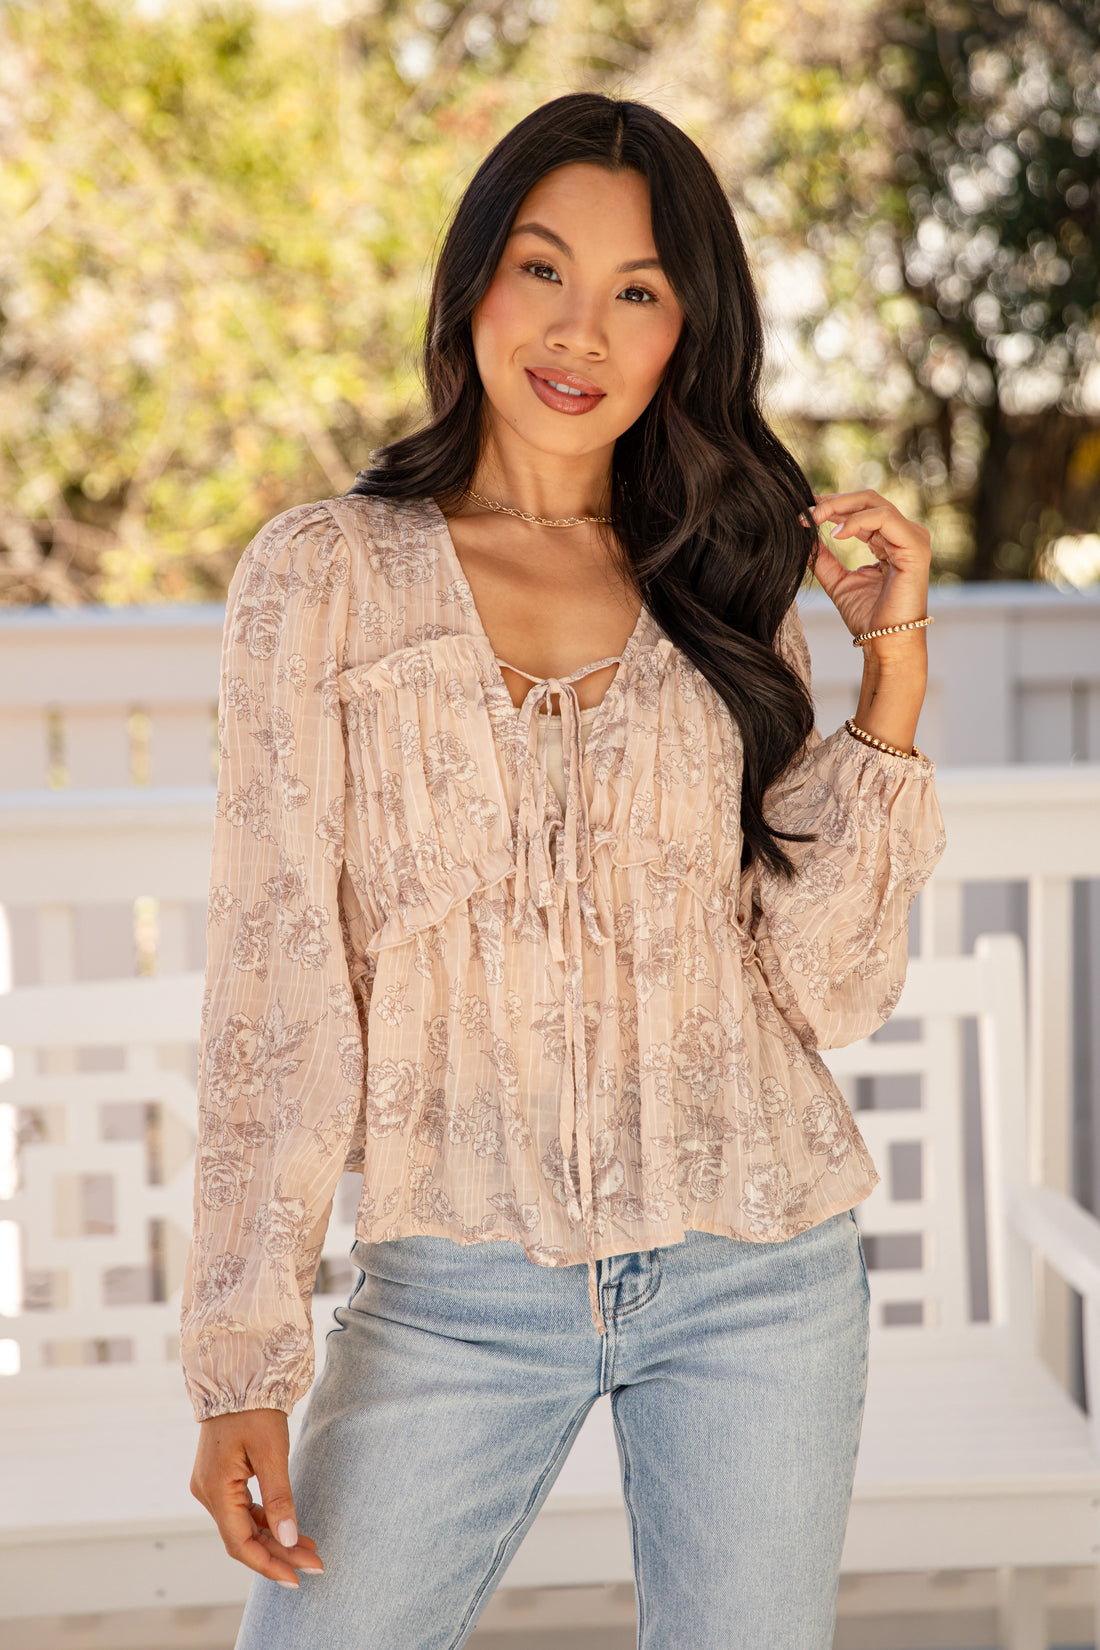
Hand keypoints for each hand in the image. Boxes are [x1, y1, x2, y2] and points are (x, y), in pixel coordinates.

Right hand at [190, 1408, 323, 1587]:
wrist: (238, 1375)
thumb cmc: (254, 1409)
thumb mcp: (272, 1452)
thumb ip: (279, 1499)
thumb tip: (289, 1539)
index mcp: (215, 1489)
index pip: (240, 1544)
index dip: (268, 1564)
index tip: (296, 1578)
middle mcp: (207, 1492)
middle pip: (242, 1538)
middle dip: (279, 1553)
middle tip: (314, 1563)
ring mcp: (212, 1485)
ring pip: (243, 1525)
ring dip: (274, 1538)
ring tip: (308, 1548)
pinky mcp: (220, 1478)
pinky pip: (242, 1509)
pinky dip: (265, 1521)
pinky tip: (288, 1528)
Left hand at [803, 490, 931, 642]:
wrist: (885, 642)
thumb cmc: (868, 617)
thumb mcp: (838, 581)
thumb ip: (823, 559)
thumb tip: (803, 538)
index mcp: (888, 541)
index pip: (861, 510)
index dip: (832, 507)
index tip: (804, 512)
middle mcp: (903, 536)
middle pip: (868, 500)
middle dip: (834, 502)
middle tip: (807, 510)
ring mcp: (912, 539)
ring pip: (875, 504)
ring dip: (841, 507)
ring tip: (815, 518)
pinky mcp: (915, 547)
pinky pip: (885, 519)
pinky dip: (857, 521)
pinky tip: (836, 534)